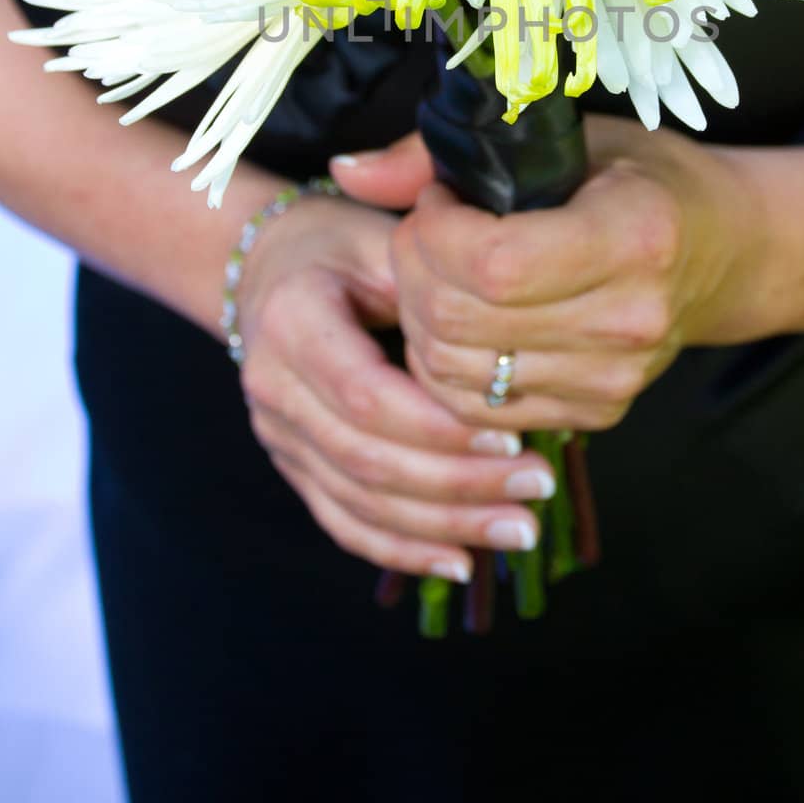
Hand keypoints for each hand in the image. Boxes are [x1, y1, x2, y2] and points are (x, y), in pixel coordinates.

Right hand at [235, 179, 554, 582]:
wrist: (267, 268)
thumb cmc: (340, 247)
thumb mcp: (383, 241)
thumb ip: (433, 287)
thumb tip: (513, 345)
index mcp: (293, 323)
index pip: (367, 396)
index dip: (439, 428)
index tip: (511, 438)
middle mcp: (273, 389)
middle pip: (368, 459)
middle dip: (459, 486)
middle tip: (537, 490)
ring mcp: (278, 436)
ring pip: (360, 502)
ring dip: (444, 525)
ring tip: (519, 528)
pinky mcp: (293, 465)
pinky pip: (344, 522)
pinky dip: (402, 549)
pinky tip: (459, 561)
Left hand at [333, 119, 764, 433]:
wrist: (724, 252)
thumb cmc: (642, 179)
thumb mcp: (565, 137)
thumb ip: (446, 151)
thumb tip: (345, 171)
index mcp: (634, 236)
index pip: (493, 262)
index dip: (435, 232)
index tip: (438, 201)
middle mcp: (629, 320)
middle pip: (460, 321)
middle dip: (411, 271)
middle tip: (423, 234)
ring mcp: (614, 380)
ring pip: (454, 373)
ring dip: (418, 319)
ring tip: (437, 273)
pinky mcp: (595, 415)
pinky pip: (476, 408)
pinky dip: (442, 365)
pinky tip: (455, 319)